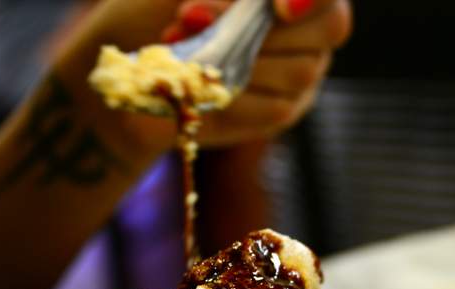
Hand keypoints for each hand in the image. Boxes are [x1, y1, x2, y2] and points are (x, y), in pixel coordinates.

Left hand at [53, 0, 351, 165]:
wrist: (127, 67)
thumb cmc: (152, 9)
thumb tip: (257, 5)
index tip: (277, 7)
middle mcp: (308, 25)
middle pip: (327, 27)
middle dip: (258, 25)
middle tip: (189, 17)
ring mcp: (301, 71)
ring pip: (299, 69)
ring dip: (236, 60)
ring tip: (179, 48)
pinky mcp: (281, 111)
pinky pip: (275, 107)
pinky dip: (231, 95)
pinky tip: (196, 85)